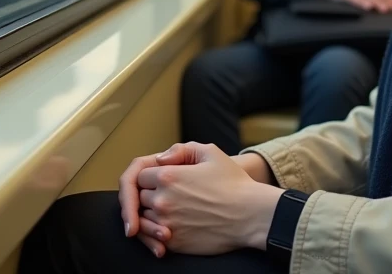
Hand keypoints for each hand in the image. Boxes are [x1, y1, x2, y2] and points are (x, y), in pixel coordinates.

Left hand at [132, 143, 282, 255]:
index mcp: (168, 176)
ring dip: (154, 214)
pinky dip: (159, 232)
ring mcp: (166, 223)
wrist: (250, 215)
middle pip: (141, 197)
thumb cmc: (233, 183)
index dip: (152, 177)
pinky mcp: (173, 243)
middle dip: (152, 195)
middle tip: (172, 195)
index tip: (165, 180)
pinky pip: (154, 238)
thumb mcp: (210, 152)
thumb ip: (180, 149)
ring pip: (145, 218)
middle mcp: (162, 200)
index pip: (140, 176)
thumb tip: (160, 159)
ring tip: (174, 211)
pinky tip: (176, 225)